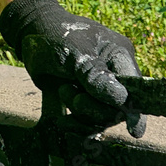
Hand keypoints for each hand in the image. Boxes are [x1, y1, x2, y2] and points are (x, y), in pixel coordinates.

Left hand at [0, 0, 145, 137]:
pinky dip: (76, 124)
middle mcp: (115, 76)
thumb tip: (121, 100)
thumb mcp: (76, 53)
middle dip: (95, 109)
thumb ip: (98, 77)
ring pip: (103, 117)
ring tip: (63, 91)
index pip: (135, 88)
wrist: (30, 34)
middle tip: (73, 97)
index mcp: (120, 57)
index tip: (134, 131)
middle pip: (118, 108)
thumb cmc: (55, 35)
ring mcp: (101, 90)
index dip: (135, 111)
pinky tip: (63, 122)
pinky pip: (89, 122)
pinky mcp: (86, 100)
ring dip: (82, 112)